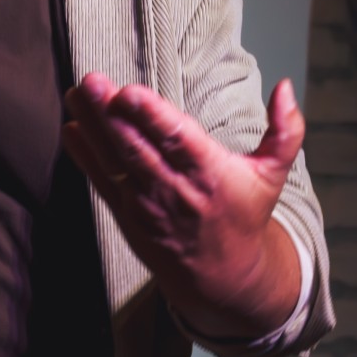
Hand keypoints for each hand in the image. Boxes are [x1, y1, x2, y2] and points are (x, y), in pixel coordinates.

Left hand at [61, 73, 303, 338]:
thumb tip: (285, 86)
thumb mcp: (273, 174)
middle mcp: (175, 189)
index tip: (129, 92)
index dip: (152, 116)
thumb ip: (285, 131)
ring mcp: (146, 204)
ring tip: (75, 94)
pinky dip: (84, 156)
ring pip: (114, 161)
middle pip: (137, 148)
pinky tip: (70, 128)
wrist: (223, 275)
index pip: (178, 141)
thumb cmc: (244, 213)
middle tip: (91, 81)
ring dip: (92, 126)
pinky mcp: (126, 215)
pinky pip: (101, 182)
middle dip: (111, 115)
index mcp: (211, 174)